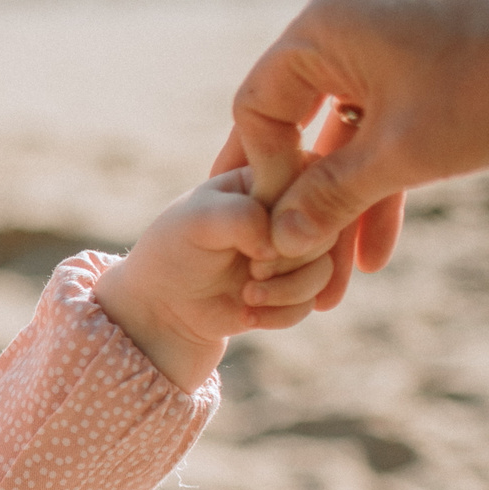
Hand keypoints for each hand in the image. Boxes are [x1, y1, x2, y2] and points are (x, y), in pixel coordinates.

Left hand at [90, 169, 333, 393]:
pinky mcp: (292, 288)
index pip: (315, 176)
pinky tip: (247, 314)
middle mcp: (289, 210)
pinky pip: (311, 301)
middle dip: (292, 257)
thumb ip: (239, 216)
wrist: (160, 305)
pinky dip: (282, 313)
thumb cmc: (173, 250)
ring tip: (248, 295)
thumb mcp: (197, 221)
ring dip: (289, 290)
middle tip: (254, 269)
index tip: (261, 238)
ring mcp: (293, 250)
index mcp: (269, 175)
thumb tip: (279, 242)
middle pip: (328, 227)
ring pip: (325, 268)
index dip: (298, 213)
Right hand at [221, 0, 488, 281]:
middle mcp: (347, 31)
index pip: (256, 107)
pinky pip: (385, 137)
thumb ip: (331, 197)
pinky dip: (381, 187)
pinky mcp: (429, 75)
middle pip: (295, 127)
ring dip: (342, 207)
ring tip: (334, 281)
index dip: (263, 173)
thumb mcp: (402, 153)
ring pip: (344, 142)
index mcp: (324, 28)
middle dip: (297, 203)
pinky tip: (377, 253)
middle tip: (279, 265)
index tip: (279, 229)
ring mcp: (389, 52)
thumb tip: (281, 239)